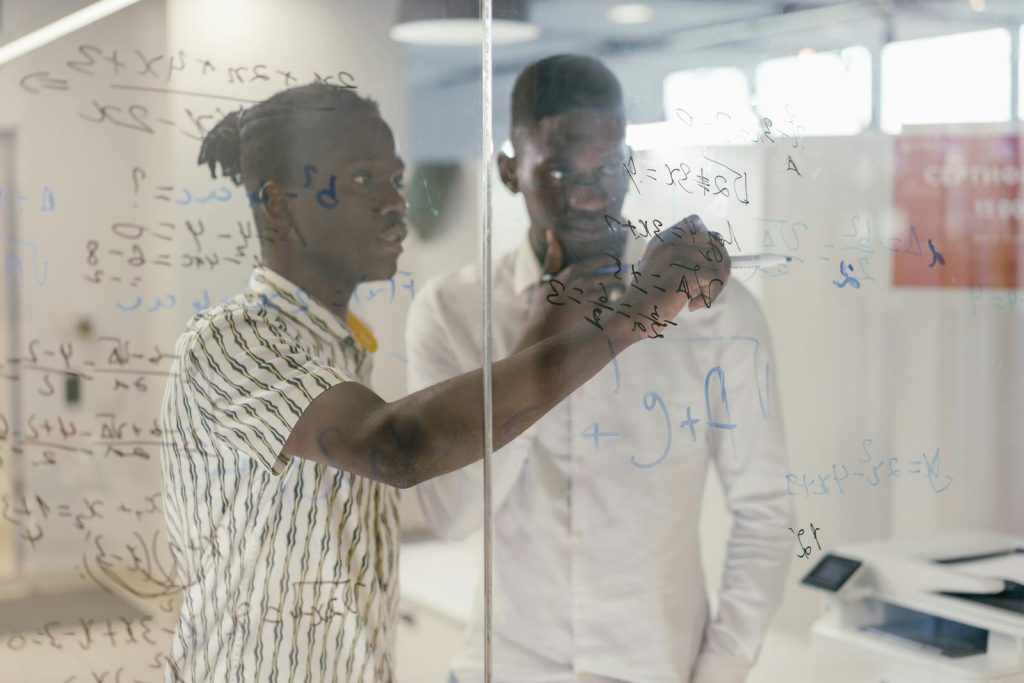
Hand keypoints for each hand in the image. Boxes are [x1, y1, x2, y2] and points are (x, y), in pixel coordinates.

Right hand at [514, 229, 623, 349]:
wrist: (542, 335)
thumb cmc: (542, 308)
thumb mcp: (544, 281)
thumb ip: (552, 258)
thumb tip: (551, 232)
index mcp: (570, 274)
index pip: (597, 262)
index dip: (607, 262)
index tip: (612, 263)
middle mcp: (579, 285)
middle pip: (609, 275)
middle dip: (617, 276)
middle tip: (622, 276)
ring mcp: (587, 300)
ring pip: (614, 290)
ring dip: (620, 290)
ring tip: (622, 291)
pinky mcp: (594, 315)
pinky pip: (612, 306)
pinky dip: (617, 305)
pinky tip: (617, 307)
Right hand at [623, 214, 730, 322]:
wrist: (632, 315)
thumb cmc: (648, 299)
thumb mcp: (663, 271)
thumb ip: (683, 260)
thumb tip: (719, 260)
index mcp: (665, 240)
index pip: (698, 228)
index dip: (710, 246)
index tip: (705, 269)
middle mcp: (671, 242)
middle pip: (713, 242)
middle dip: (719, 266)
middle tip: (708, 287)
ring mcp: (677, 255)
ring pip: (717, 262)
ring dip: (715, 285)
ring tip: (697, 299)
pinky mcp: (684, 271)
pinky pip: (714, 278)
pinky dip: (709, 295)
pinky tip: (692, 305)